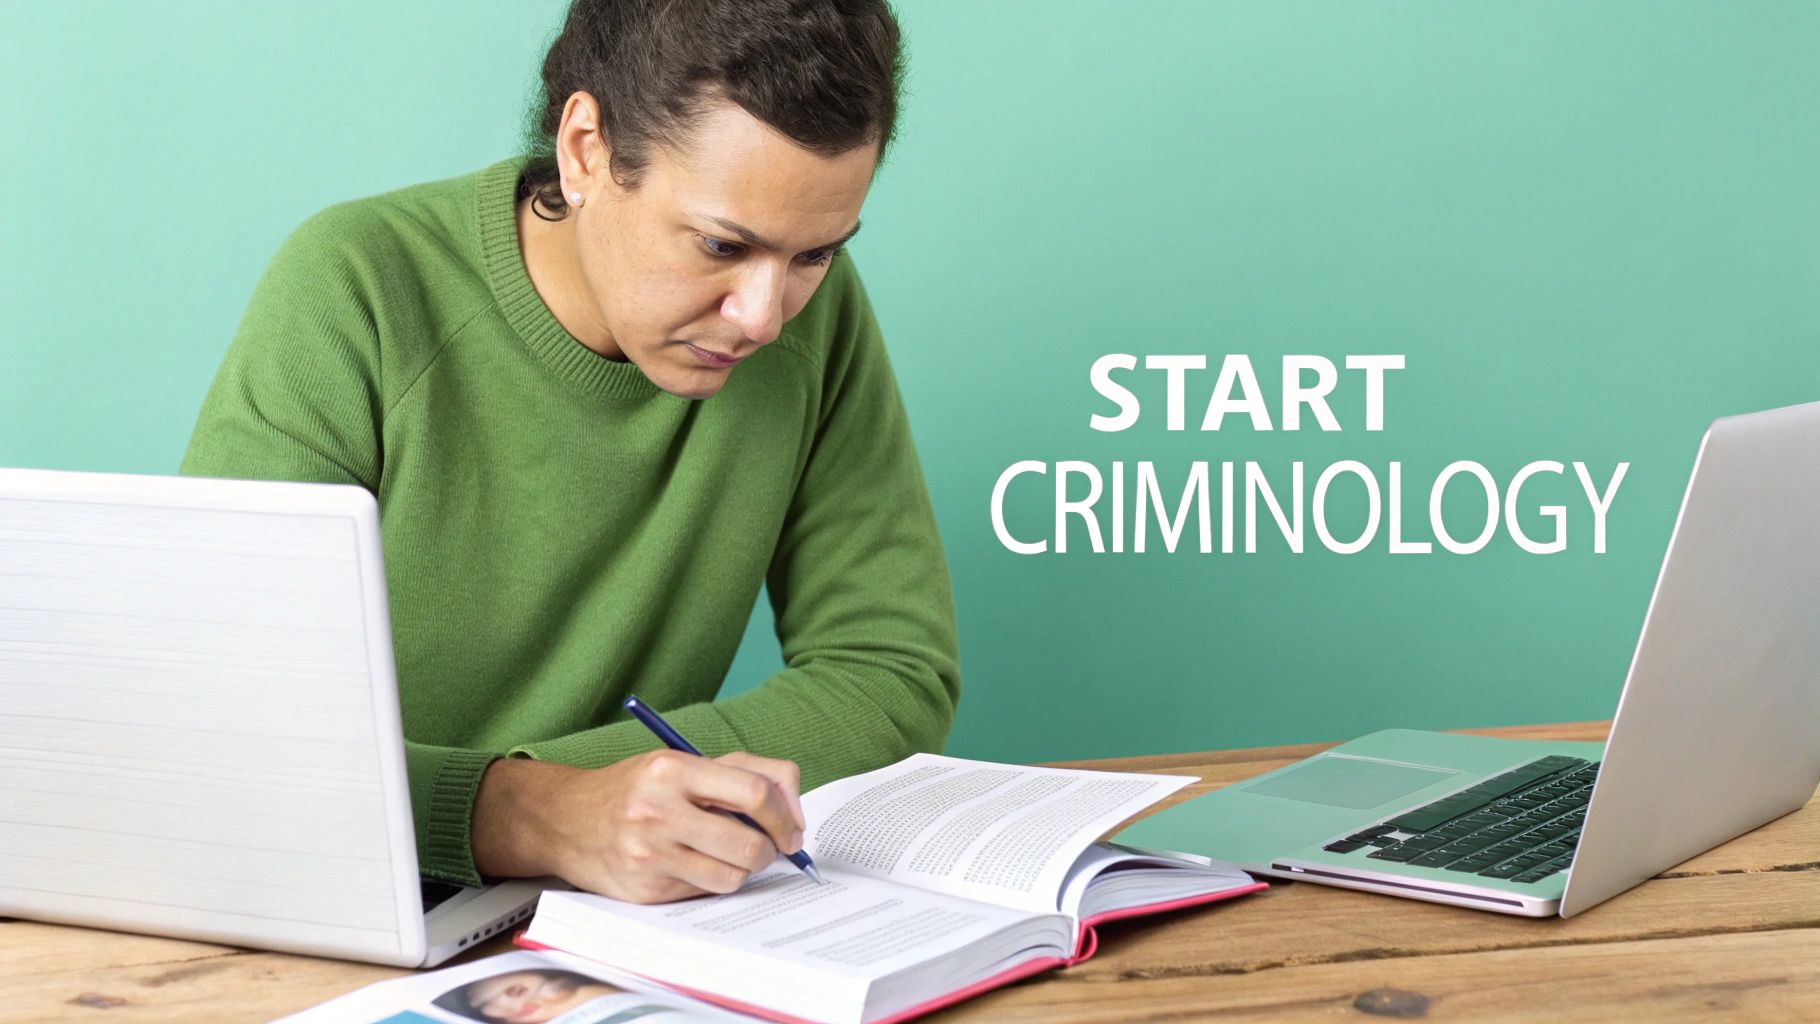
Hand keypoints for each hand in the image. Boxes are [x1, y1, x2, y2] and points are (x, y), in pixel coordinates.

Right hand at [471, 750, 806, 903]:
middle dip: (771, 851)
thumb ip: (742, 772)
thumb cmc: (636, 788)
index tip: (792, 829)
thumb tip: (793, 813)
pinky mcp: (644, 889)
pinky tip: (694, 864)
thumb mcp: (681, 762)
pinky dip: (711, 881)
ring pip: (733, 877)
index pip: (756, 792)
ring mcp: (649, 854)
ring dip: (743, 869)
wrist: (565, 820)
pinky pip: (704, 892)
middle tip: (769, 848)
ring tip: (728, 854)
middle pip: (750, 844)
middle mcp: (659, 811)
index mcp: (674, 769)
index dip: (786, 815)